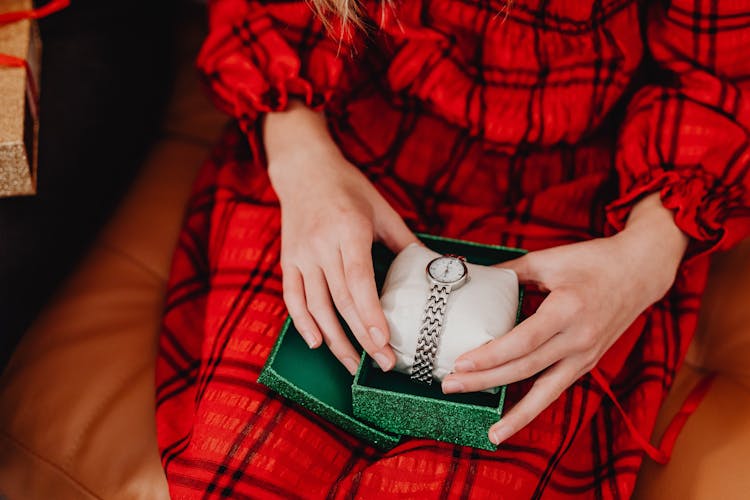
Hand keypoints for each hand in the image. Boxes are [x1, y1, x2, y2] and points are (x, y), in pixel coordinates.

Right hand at [266, 104, 417, 374]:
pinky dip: (303, 322)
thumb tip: (434, 270)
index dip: (371, 314)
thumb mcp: (382, 209)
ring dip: (335, 339)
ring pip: (316, 306)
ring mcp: (301, 254)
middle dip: (362, 337)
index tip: (384, 342)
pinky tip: (318, 343)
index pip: (359, 281)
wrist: (304, 169)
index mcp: (349, 230)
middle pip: (340, 301)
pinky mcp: (288, 260)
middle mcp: (322, 245)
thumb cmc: (349, 188)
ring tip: (354, 365)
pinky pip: (293, 297)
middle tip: (383, 364)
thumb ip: (405, 242)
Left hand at [441, 194, 688, 444]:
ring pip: (544, 392)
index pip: (523, 340)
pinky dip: (534, 410)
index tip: (460, 362)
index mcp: (567, 308)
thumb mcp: (549, 259)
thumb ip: (510, 272)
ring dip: (513, 412)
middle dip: (485, 381)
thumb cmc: (593, 261)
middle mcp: (579, 338)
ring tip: (489, 431)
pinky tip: (512, 424)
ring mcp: (586, 355)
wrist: (639, 271)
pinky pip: (556, 391)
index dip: (491, 355)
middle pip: (525, 368)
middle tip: (449, 385)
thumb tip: (474, 279)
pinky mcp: (587, 364)